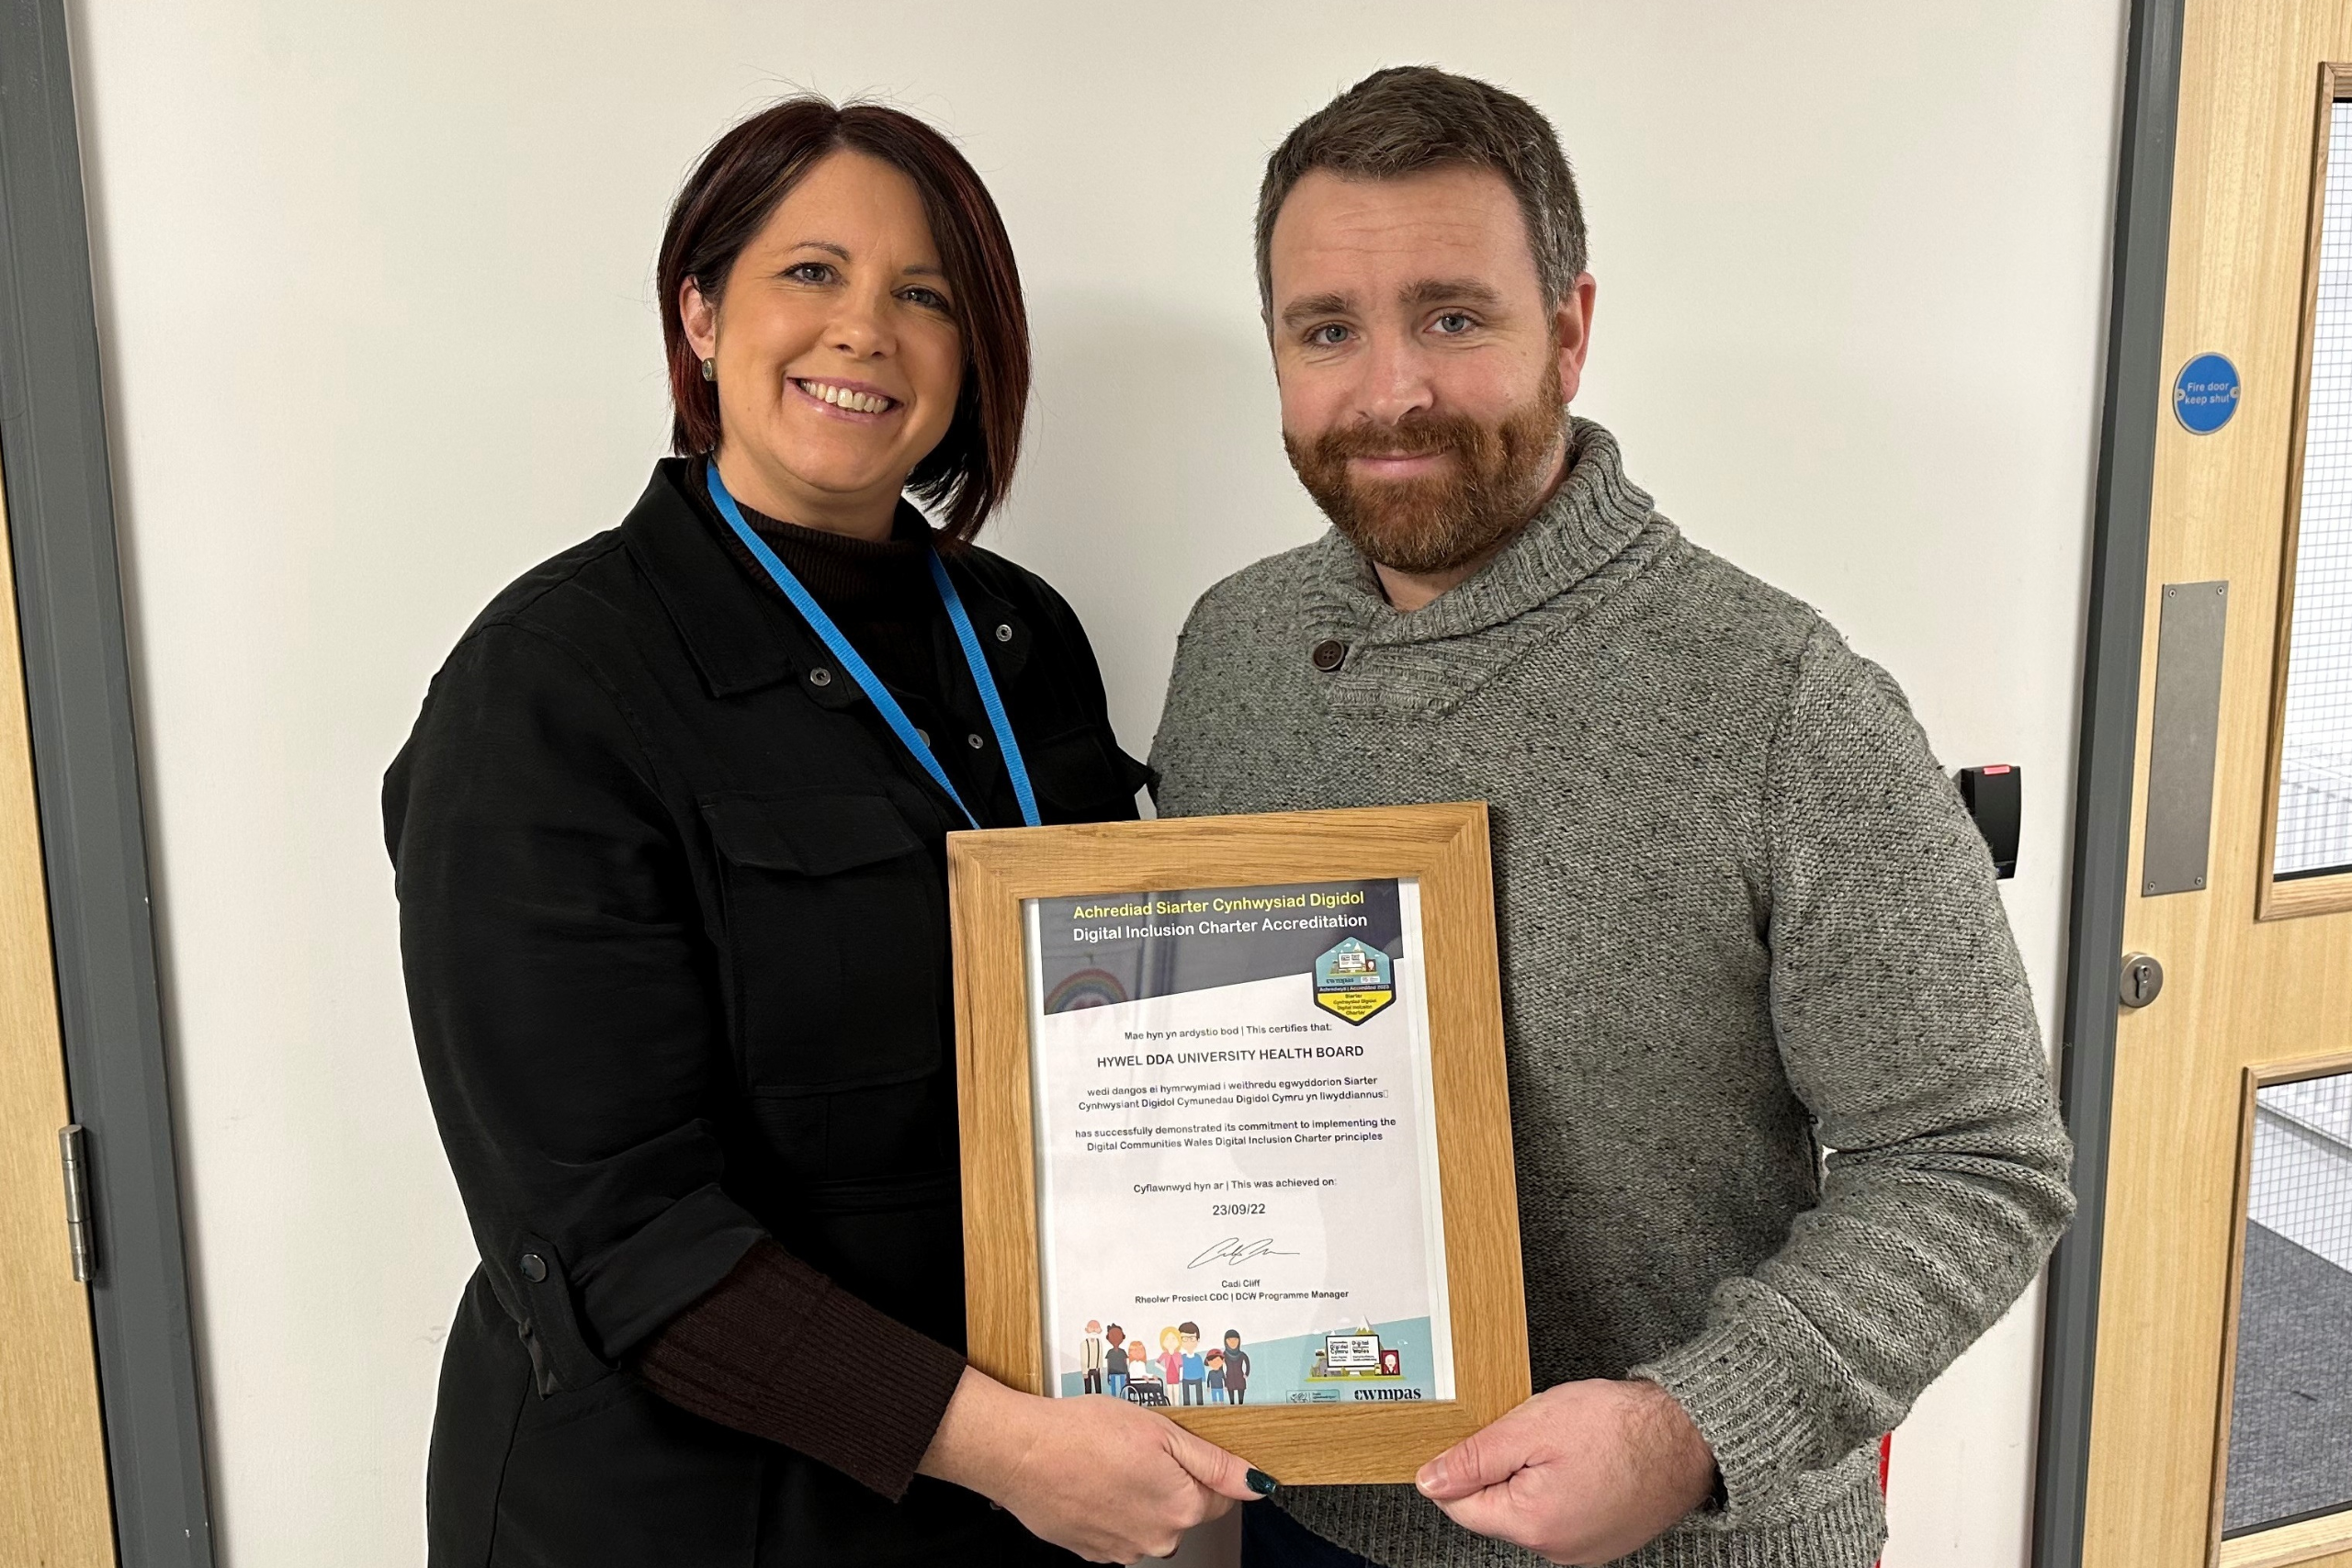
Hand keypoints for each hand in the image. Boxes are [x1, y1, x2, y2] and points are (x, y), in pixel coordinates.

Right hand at [918, 1366, 1270, 1561]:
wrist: (1022, 1453)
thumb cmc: (1083, 1434)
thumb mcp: (1161, 1431)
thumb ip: (1214, 1462)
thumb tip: (1257, 1483)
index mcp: (1182, 1507)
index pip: (1221, 1495)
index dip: (1201, 1466)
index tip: (1177, 1449)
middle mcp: (1158, 1539)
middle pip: (1183, 1509)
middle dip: (1169, 1481)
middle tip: (1136, 1448)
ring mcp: (1124, 1551)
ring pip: (1149, 1520)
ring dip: (1138, 1496)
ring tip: (1108, 1463)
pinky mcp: (1094, 1552)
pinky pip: (1117, 1530)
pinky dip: (1110, 1509)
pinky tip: (1091, 1481)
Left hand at [1414, 1378, 1716, 1564]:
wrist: (1690, 1435)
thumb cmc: (1621, 1427)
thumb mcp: (1531, 1427)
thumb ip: (1474, 1458)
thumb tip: (1430, 1481)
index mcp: (1532, 1525)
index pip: (1460, 1505)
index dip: (1460, 1465)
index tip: (1479, 1436)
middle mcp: (1557, 1550)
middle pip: (1495, 1508)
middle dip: (1501, 1467)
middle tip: (1531, 1431)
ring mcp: (1584, 1550)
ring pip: (1528, 1510)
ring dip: (1532, 1476)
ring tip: (1565, 1443)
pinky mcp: (1604, 1540)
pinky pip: (1562, 1514)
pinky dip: (1561, 1486)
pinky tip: (1584, 1459)